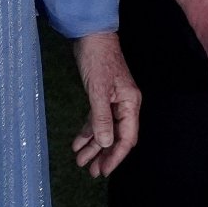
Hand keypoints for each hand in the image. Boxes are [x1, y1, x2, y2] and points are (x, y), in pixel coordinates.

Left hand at [71, 30, 140, 177]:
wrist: (90, 34)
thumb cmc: (97, 59)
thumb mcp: (97, 90)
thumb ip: (101, 118)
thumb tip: (105, 143)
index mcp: (130, 103)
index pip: (127, 137)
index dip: (116, 156)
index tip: (104, 170)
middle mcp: (124, 104)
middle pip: (116, 136)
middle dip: (104, 154)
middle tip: (91, 172)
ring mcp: (112, 101)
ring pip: (105, 130)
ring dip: (94, 146)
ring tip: (81, 162)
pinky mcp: (101, 96)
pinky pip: (96, 119)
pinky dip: (87, 132)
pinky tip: (77, 144)